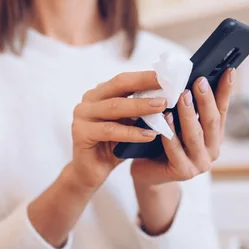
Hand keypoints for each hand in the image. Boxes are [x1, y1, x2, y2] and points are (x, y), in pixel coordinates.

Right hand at [69, 71, 166, 190]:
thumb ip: (140, 110)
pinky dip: (131, 132)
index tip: (169, 75)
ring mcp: (81, 115)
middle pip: (119, 85)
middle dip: (145, 84)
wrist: (90, 173)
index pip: (125, 79)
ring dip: (141, 106)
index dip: (146, 76)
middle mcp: (89, 100)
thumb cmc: (113, 146)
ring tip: (162, 107)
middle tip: (168, 86)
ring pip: (115, 107)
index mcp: (100, 93)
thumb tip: (169, 97)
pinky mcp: (80, 133)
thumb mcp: (129, 124)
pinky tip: (149, 135)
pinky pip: (110, 130)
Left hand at [131, 68, 233, 185]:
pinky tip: (166, 118)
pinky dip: (171, 134)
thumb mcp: (179, 123)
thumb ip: (188, 108)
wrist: (148, 173)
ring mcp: (199, 163)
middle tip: (199, 81)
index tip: (229, 70)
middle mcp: (212, 150)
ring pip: (195, 135)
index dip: (226, 91)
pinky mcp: (183, 172)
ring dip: (189, 114)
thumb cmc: (162, 142)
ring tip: (183, 95)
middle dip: (206, 100)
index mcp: (215, 136)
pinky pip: (176, 150)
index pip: (222, 109)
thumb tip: (191, 77)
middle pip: (212, 122)